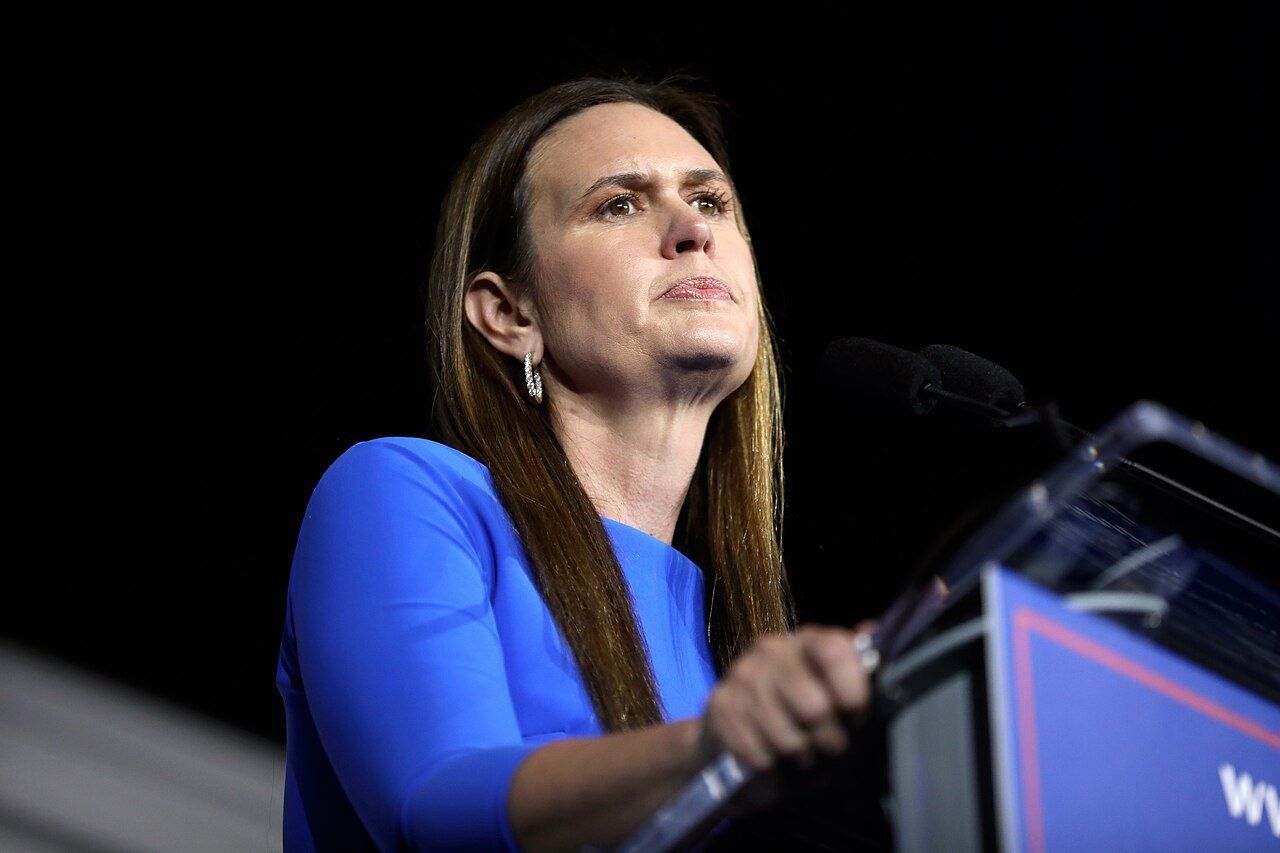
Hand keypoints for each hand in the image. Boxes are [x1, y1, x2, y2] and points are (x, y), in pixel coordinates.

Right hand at [694, 621, 876, 772]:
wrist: (736, 731)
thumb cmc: (802, 714)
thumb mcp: (838, 694)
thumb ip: (858, 670)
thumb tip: (871, 631)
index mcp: (807, 641)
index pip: (834, 652)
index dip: (852, 691)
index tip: (855, 715)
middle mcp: (771, 651)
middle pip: (815, 708)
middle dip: (830, 741)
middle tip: (829, 747)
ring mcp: (741, 677)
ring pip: (789, 740)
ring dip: (803, 760)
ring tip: (803, 756)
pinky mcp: (720, 707)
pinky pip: (761, 756)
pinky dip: (775, 770)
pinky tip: (775, 761)